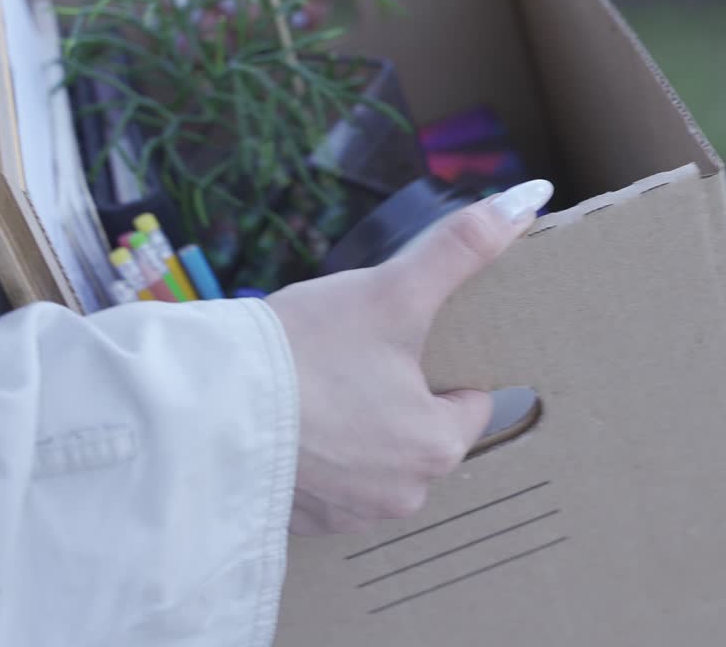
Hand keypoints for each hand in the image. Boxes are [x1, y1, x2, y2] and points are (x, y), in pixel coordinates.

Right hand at [266, 180, 553, 534]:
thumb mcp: (392, 290)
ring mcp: (350, 515)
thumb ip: (460, 249)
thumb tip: (522, 203)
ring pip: (375, 458)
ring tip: (319, 388)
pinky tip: (291, 422)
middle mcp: (403, 495)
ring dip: (357, 429)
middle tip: (352, 360)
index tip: (401, 346)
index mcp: (438, 447)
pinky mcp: (302, 522)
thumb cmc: (306, 351)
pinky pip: (329, 483)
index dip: (439, 367)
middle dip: (396, 397)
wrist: (203, 406)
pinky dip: (317, 455)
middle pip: (421, 431)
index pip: (469, 403)